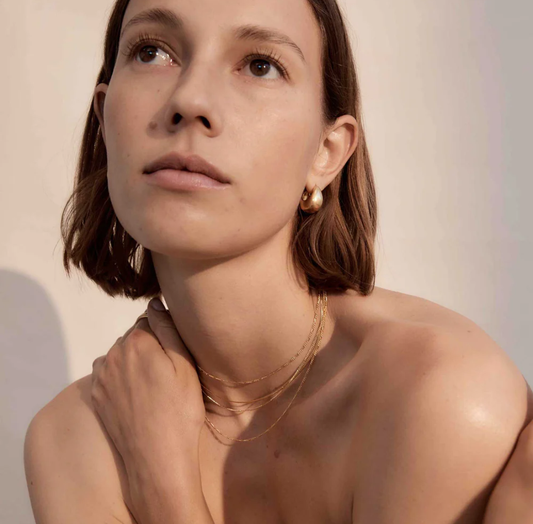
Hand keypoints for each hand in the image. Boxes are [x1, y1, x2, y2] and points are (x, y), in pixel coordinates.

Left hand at [91, 298, 204, 478]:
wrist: (157, 458)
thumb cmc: (180, 410)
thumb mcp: (185, 365)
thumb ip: (167, 328)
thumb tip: (153, 302)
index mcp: (137, 341)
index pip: (150, 320)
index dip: (165, 335)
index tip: (175, 355)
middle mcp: (113, 354)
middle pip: (133, 337)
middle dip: (148, 346)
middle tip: (168, 372)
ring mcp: (101, 376)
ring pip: (120, 355)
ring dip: (133, 362)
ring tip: (153, 386)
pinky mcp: (96, 396)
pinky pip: (109, 374)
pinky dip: (121, 378)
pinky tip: (137, 395)